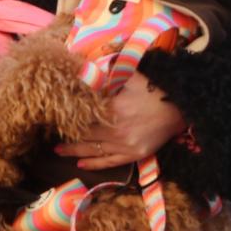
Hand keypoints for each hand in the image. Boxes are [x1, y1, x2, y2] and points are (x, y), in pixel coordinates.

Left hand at [55, 75, 185, 171]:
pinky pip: (110, 162)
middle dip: (67, 135)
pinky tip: (81, 164)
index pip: (84, 116)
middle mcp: (117, 130)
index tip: (55, 116)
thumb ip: (109, 72)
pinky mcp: (134, 154)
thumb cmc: (156, 89)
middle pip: (85, 135)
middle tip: (49, 136)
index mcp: (114, 109)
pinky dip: (94, 164)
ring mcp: (126, 145)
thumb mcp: (132, 75)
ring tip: (58, 150)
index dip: (68, 118)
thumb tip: (86, 67)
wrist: (180, 108)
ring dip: (74, 151)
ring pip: (93, 150)